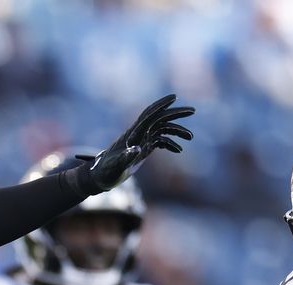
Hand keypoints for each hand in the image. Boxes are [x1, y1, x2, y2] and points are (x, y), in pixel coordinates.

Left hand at [77, 95, 194, 194]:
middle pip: (159, 118)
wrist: (99, 178)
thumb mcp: (115, 166)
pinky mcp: (143, 148)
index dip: (160, 105)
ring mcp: (141, 140)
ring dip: (177, 131)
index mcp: (132, 134)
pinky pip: (160, 141)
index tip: (174, 97)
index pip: (148, 115)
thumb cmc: (105, 172)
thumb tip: (137, 150)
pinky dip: (170, 143)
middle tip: (193, 111)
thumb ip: (126, 158)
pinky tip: (178, 150)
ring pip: (163, 129)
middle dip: (176, 113)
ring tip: (190, 137)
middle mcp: (138, 134)